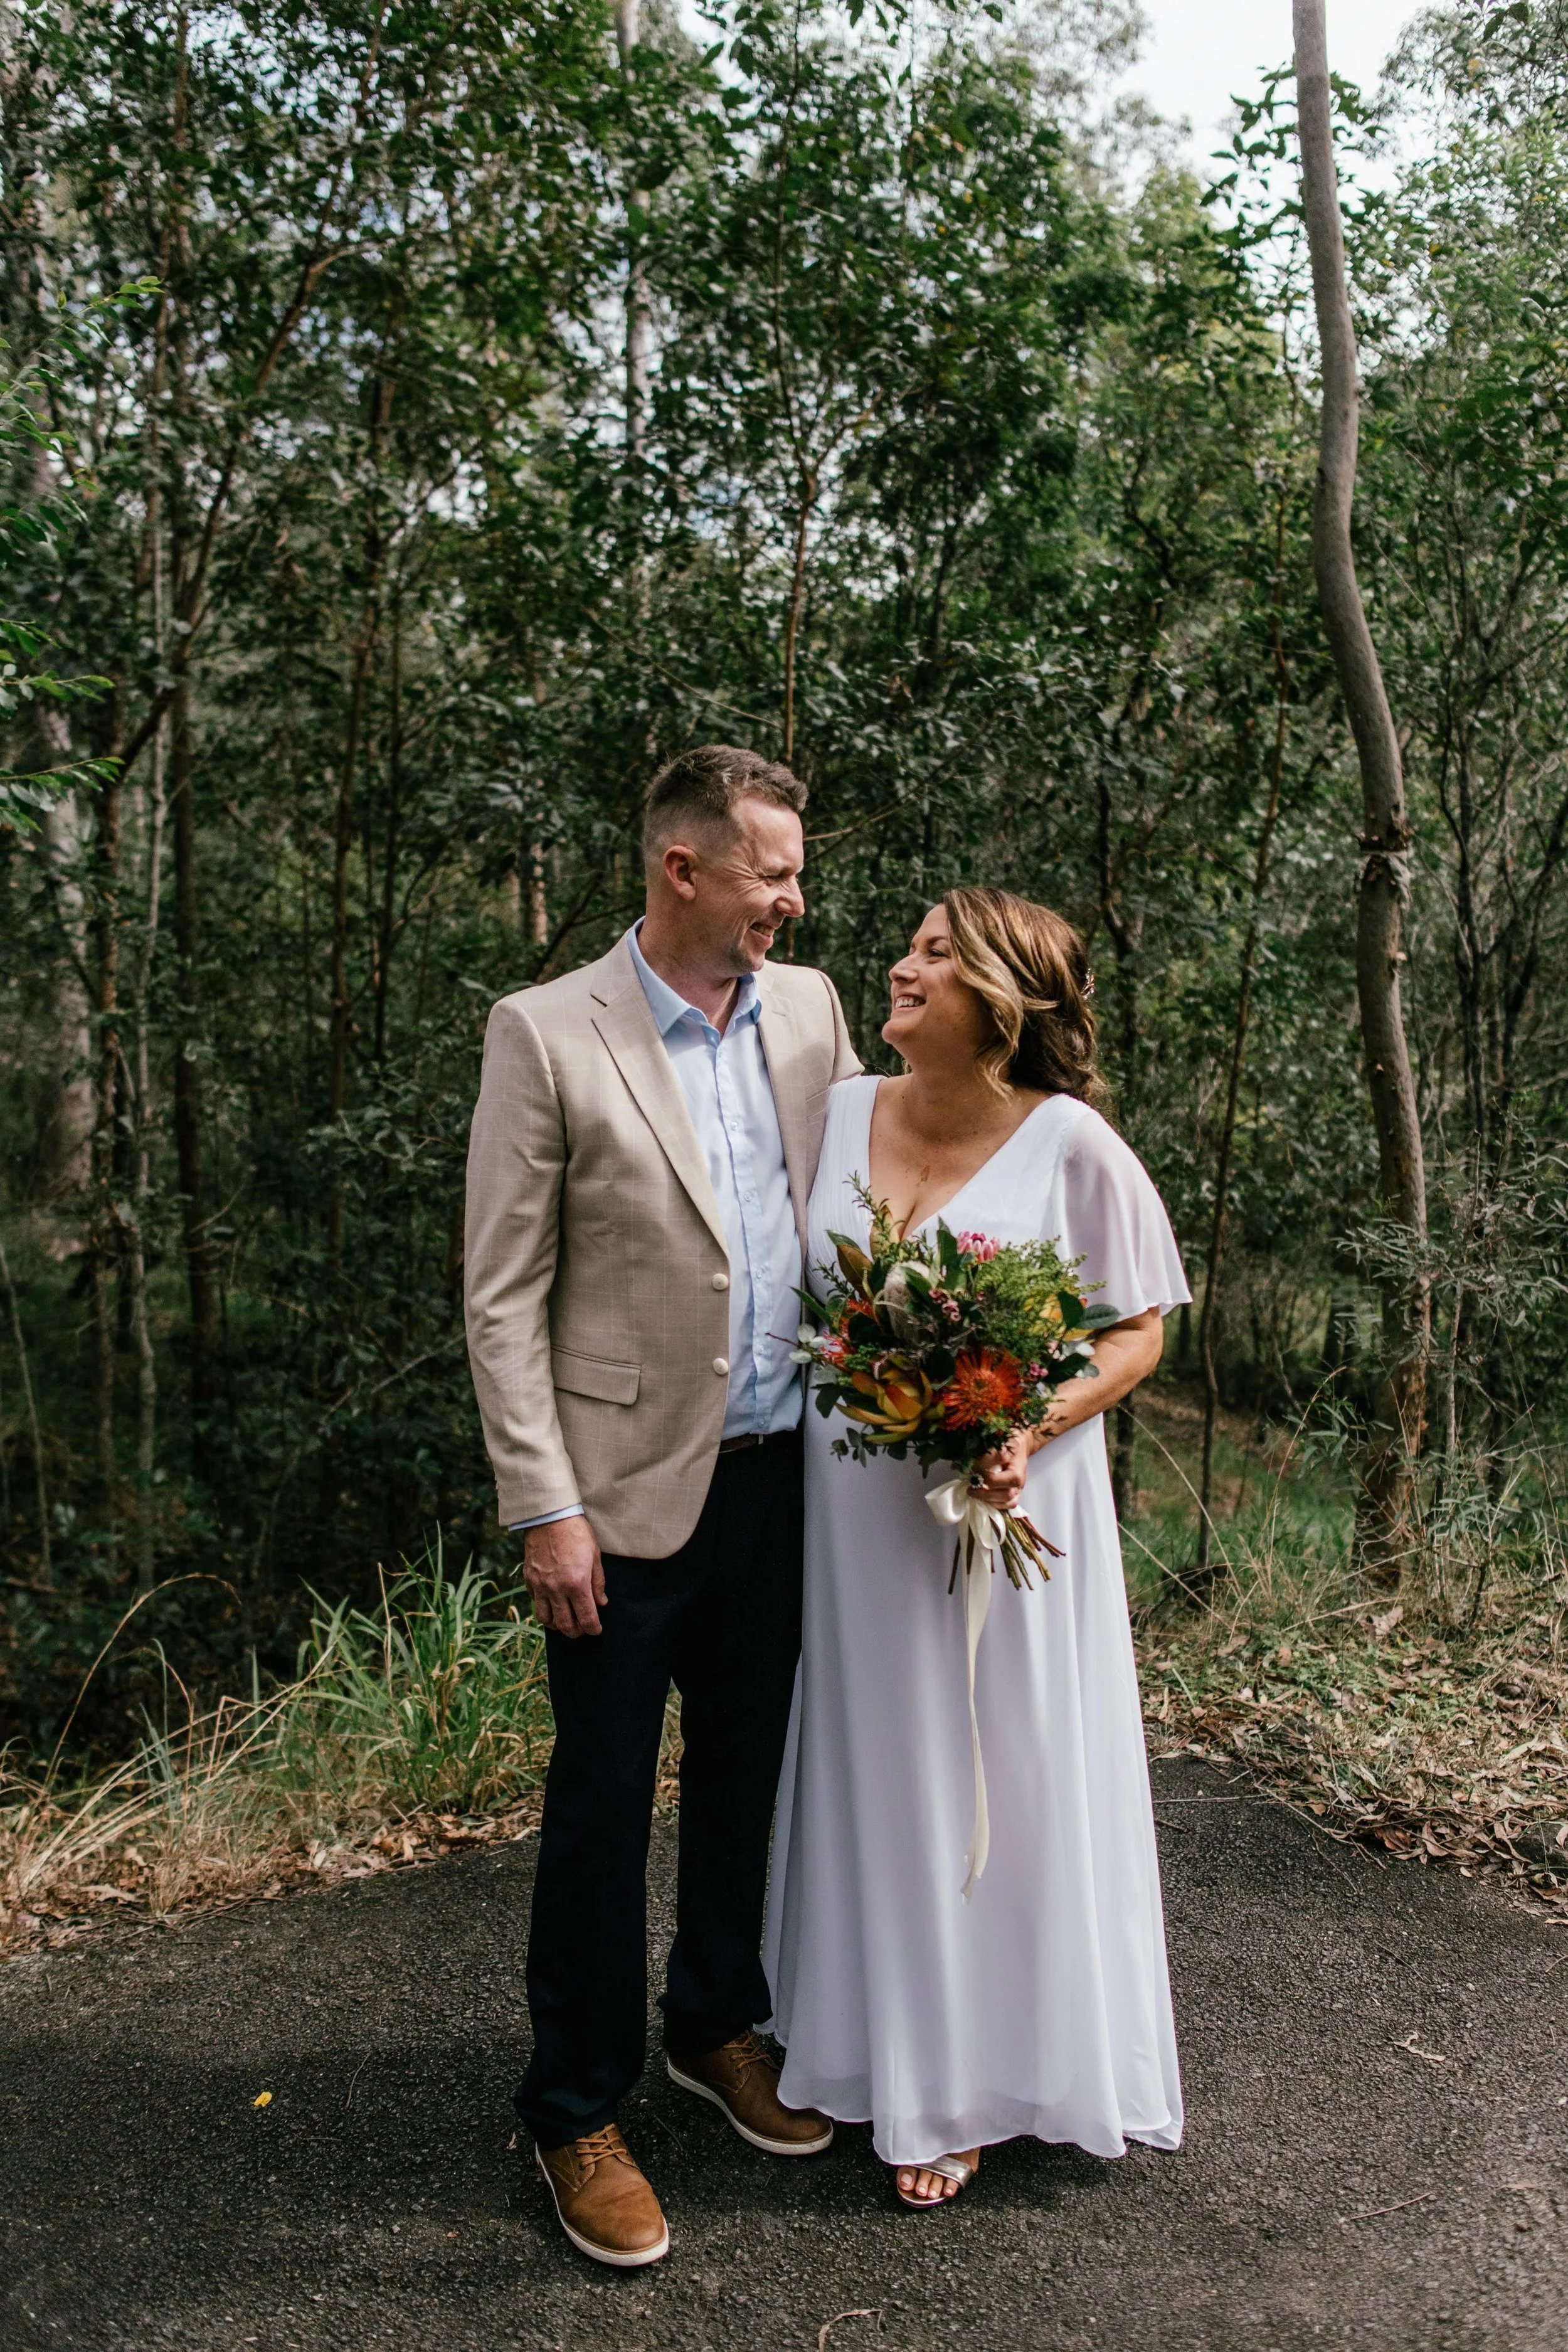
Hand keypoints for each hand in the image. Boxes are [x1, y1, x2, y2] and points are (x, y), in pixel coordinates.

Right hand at [523, 1515, 606, 1637]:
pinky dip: (544, 1609)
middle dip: (576, 1632)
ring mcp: (541, 1586)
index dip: (593, 1629)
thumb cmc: (576, 1533)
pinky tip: (552, 1604)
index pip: (586, 1618)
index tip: (596, 1631)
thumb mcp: (594, 1556)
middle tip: (582, 1630)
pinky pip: (535, 1603)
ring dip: (557, 1625)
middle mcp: (557, 1589)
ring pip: (546, 1619)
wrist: (549, 1517)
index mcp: (577, 1583)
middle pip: (565, 1624)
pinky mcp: (529, 1580)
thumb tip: (601, 1603)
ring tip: (565, 1622)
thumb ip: (598, 1583)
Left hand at [969, 1429, 1031, 1510]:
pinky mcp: (1018, 1493)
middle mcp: (1020, 1470)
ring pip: (1008, 1496)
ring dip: (988, 1497)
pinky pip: (1009, 1504)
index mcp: (1013, 1453)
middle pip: (1007, 1482)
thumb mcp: (991, 1442)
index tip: (969, 1466)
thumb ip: (974, 1451)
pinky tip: (983, 1499)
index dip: (982, 1463)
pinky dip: (995, 1504)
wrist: (1018, 1447)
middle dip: (986, 1486)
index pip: (999, 1457)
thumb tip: (955, 1465)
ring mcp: (1020, 1484)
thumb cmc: (1002, 1444)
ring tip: (974, 1493)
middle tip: (970, 1487)